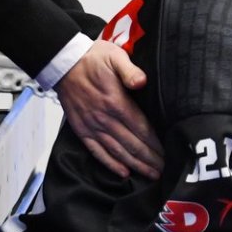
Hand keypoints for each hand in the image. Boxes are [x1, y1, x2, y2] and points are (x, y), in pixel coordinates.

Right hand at [55, 39, 163, 179]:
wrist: (63, 63)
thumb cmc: (92, 59)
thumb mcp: (114, 57)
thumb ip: (130, 70)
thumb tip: (142, 81)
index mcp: (116, 102)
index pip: (141, 128)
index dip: (155, 144)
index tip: (168, 153)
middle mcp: (104, 118)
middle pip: (132, 144)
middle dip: (150, 159)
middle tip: (165, 171)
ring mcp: (92, 126)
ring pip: (117, 151)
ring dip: (135, 165)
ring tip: (150, 175)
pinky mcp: (81, 130)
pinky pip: (97, 151)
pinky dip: (110, 163)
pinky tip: (123, 173)